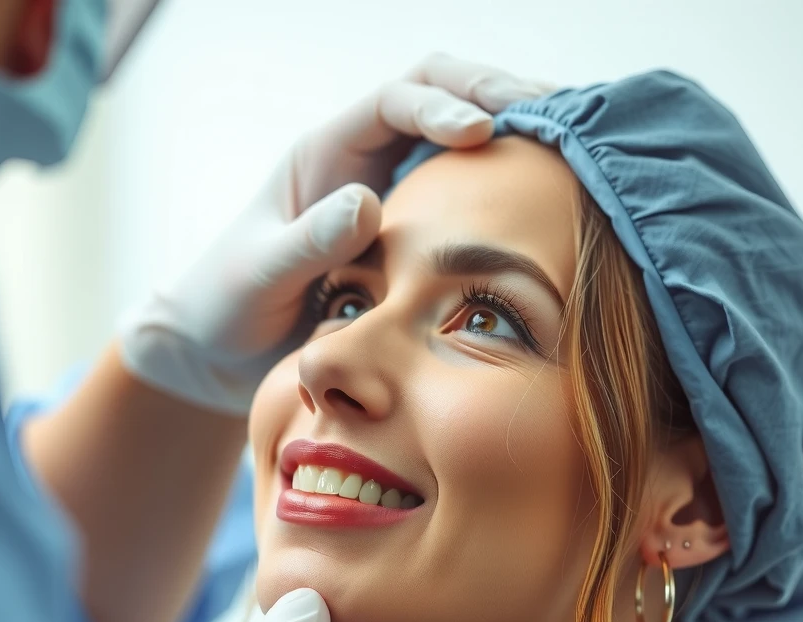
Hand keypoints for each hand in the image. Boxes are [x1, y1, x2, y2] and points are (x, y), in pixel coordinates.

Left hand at [119, 55, 554, 414]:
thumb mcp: (257, 276)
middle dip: (499, 95)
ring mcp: (395, 186)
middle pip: (444, 92)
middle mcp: (366, 158)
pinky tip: (553, 198)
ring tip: (578, 147)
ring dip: (518, 132)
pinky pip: (471, 186)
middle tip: (561, 118)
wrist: (223, 348)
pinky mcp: (416, 223)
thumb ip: (306, 244)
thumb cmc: (228, 306)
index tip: (481, 134)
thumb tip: (367, 202)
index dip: (442, 106)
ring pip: (467, 133)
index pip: (395, 101)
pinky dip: (511, 181)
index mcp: (326, 153)